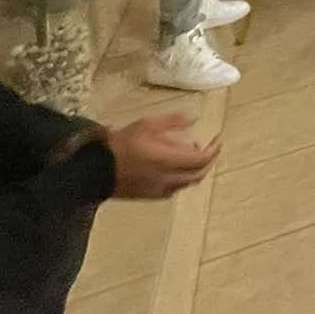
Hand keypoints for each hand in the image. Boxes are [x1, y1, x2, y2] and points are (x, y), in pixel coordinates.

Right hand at [105, 112, 219, 199]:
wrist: (96, 169)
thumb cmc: (122, 143)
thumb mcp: (147, 124)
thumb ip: (173, 122)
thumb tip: (194, 118)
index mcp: (170, 161)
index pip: (202, 160)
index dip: (214, 149)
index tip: (218, 138)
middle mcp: (169, 179)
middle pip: (199, 174)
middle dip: (207, 161)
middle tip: (208, 147)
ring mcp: (160, 190)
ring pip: (187, 183)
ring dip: (195, 170)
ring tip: (189, 153)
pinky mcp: (150, 196)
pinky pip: (174, 188)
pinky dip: (182, 178)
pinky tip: (173, 167)